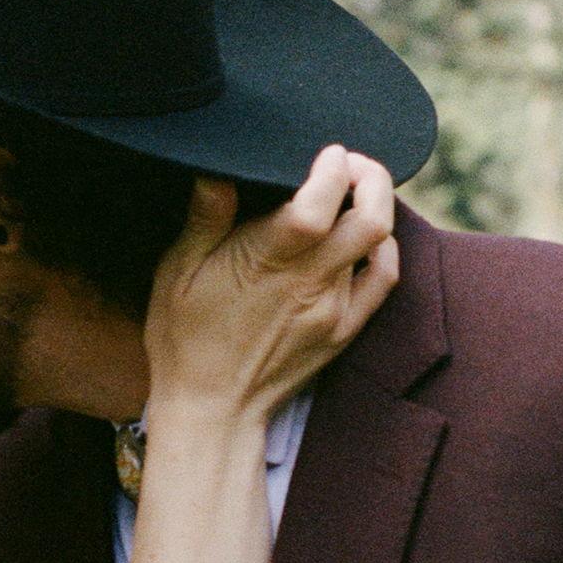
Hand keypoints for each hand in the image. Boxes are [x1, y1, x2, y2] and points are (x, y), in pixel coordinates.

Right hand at [143, 144, 397, 424]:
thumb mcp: (177, 273)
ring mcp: (334, 308)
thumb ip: (204, 218)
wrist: (212, 410)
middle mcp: (309, 282)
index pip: (320, 202)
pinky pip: (384, 278)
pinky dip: (383, 248)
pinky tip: (365, 238)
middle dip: (369, 176)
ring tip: (354, 192)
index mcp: (265, 262)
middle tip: (352, 162)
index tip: (327, 152)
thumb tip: (216, 170)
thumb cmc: (184, 339)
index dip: (333, 167)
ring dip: (373, 207)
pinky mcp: (346, 329)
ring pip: (380, 242)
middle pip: (370, 216)